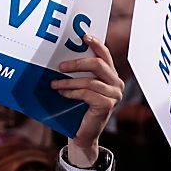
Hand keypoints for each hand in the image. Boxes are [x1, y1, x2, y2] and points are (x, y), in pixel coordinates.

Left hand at [52, 36, 123, 166]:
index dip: (96, 44)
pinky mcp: (107, 105)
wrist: (81, 133)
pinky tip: (62, 94)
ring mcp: (114, 95)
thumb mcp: (78, 87)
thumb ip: (78, 74)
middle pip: (98, 65)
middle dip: (77, 63)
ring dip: (69, 81)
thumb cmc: (77, 108)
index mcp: (110, 76)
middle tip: (60, 66)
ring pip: (90, 81)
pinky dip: (72, 92)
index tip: (83, 37)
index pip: (105, 55)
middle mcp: (116, 84)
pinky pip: (88, 93)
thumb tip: (61, 58)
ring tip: (54, 84)